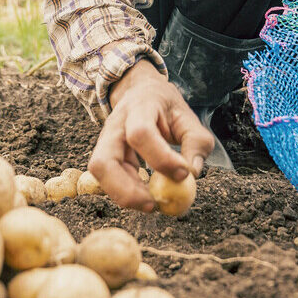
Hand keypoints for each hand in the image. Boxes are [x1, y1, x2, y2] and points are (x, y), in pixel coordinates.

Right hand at [89, 59, 214, 211]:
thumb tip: (192, 172)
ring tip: (151, 204)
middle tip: (153, 205)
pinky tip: (145, 196)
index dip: (161, 158)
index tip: (183, 174)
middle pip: (104, 162)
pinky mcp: (105, 156)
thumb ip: (196, 142)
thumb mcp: (188, 117)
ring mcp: (105, 142)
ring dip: (124, 195)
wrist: (141, 92)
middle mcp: (114, 126)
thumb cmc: (166, 107)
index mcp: (139, 108)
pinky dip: (125, 193)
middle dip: (127, 190)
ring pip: (100, 174)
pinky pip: (107, 180)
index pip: (140, 133)